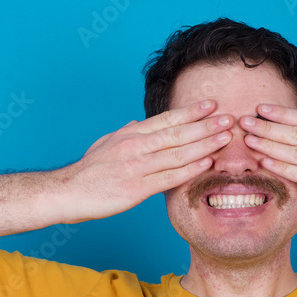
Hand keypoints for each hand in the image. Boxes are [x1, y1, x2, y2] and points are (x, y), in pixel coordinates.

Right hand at [59, 100, 233, 221]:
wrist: (67, 192)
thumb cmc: (88, 171)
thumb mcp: (106, 144)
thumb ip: (125, 135)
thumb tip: (137, 125)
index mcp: (131, 135)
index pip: (166, 119)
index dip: (191, 112)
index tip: (212, 104)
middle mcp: (136, 146)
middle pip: (177, 133)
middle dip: (205, 125)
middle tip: (229, 118)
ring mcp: (137, 167)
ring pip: (177, 153)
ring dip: (204, 144)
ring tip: (225, 138)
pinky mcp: (136, 189)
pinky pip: (168, 177)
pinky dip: (190, 170)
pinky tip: (207, 163)